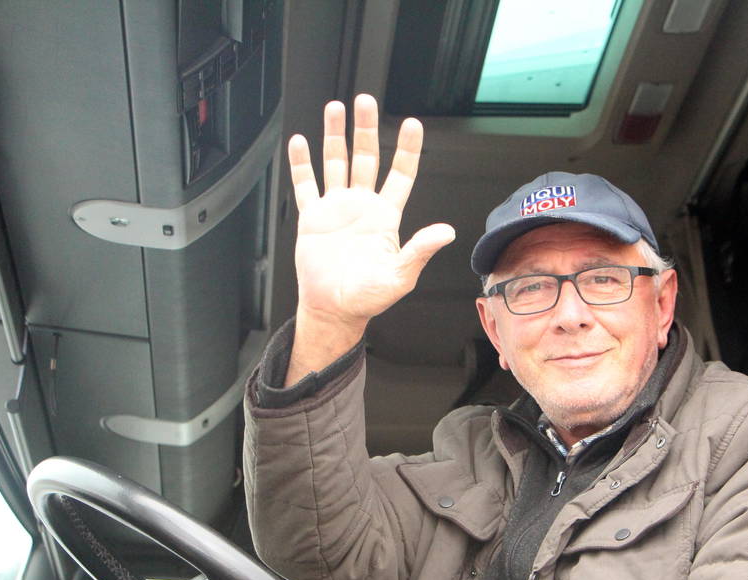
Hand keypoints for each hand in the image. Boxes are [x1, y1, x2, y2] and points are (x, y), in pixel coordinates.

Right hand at [285, 94, 454, 383]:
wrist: (334, 310)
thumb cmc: (368, 298)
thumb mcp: (400, 276)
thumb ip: (420, 250)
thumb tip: (446, 232)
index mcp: (385, 217)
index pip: (400, 174)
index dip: (406, 149)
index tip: (411, 124)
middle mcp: (361, 207)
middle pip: (366, 158)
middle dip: (366, 129)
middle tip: (365, 101)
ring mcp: (336, 210)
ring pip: (336, 163)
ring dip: (334, 136)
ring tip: (335, 109)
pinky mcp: (312, 218)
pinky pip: (306, 185)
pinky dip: (302, 164)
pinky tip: (300, 143)